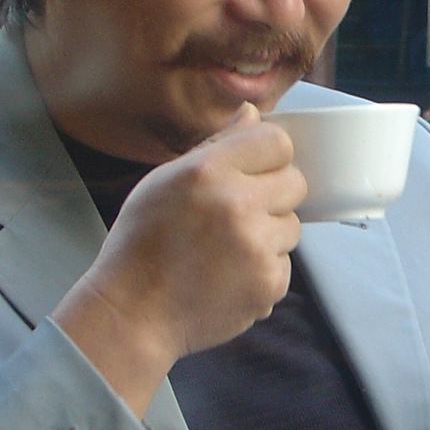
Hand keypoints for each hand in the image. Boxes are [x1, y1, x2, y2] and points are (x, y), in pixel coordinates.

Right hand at [51, 105, 306, 416]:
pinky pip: (284, 265)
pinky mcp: (268, 284)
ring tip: (225, 250)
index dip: (268, 156)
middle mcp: (238, 204)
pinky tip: (227, 276)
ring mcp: (257, 247)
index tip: (253, 172)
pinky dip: (263, 271)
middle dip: (273, 195)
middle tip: (237, 215)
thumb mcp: (165, 181)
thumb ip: (216, 147)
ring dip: (268, 235)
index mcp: (209, 171)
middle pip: (295, 182)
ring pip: (292, 226)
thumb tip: (253, 115)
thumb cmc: (142, 245)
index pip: (277, 141)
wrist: (133, 313)